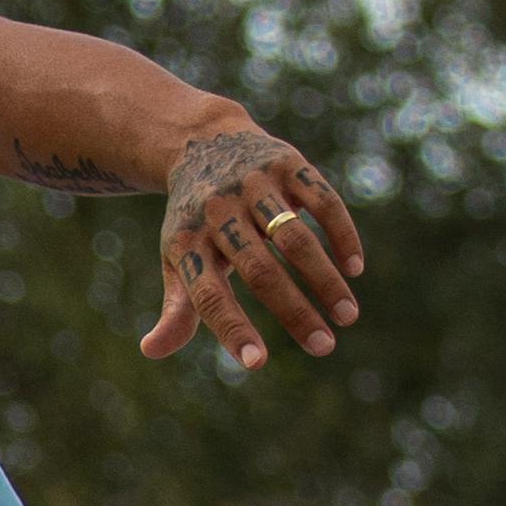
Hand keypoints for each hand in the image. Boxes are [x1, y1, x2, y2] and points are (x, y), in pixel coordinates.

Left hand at [143, 120, 366, 369]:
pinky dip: (341, 234)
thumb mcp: (178, 258)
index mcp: (189, 243)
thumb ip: (177, 306)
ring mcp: (254, 184)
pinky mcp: (286, 162)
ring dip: (325, 280)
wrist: (203, 142)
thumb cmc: (195, 219)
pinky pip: (321, 200)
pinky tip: (354, 268)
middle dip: (294, 312)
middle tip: (324, 348)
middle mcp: (220, 212)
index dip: (231, 328)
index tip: (256, 363)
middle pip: (259, 270)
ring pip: (294, 238)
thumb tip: (151, 351)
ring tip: (347, 316)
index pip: (207, 295)